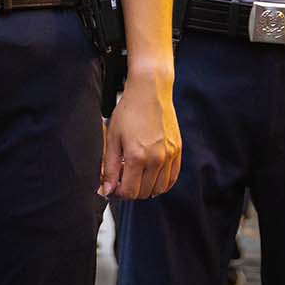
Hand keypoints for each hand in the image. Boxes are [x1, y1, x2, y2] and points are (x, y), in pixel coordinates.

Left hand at [101, 65, 180, 199]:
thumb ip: (110, 167)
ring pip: (159, 189)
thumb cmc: (129, 111)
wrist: (150, 91)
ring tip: (137, 175)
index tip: (114, 186)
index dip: (119, 193)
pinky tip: (151, 175)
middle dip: (131, 190)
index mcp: (137, 156)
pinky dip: (161, 183)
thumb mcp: (113, 139)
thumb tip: (107, 190)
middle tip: (123, 178)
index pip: (129, 192)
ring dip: (146, 188)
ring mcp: (169, 156)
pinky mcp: (177, 151)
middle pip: (144, 193)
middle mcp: (156, 159)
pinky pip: (172, 178)